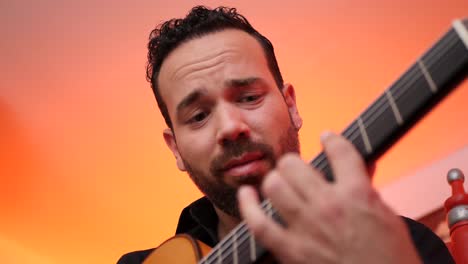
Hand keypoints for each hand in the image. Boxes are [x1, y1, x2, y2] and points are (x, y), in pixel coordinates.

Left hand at [238, 132, 420, 263]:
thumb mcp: (387, 217)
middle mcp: (329, 206)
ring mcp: (307, 228)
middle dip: (294, 164)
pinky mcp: (291, 250)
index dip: (331, 139)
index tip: (327, 138)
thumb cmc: (390, 258)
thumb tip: (361, 166)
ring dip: (276, 180)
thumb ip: (368, 189)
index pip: (339, 150)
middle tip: (297, 170)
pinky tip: (247, 194)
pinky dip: (248, 205)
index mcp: (358, 194)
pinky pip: (258, 223)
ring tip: (279, 183)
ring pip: (274, 185)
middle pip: (294, 165)